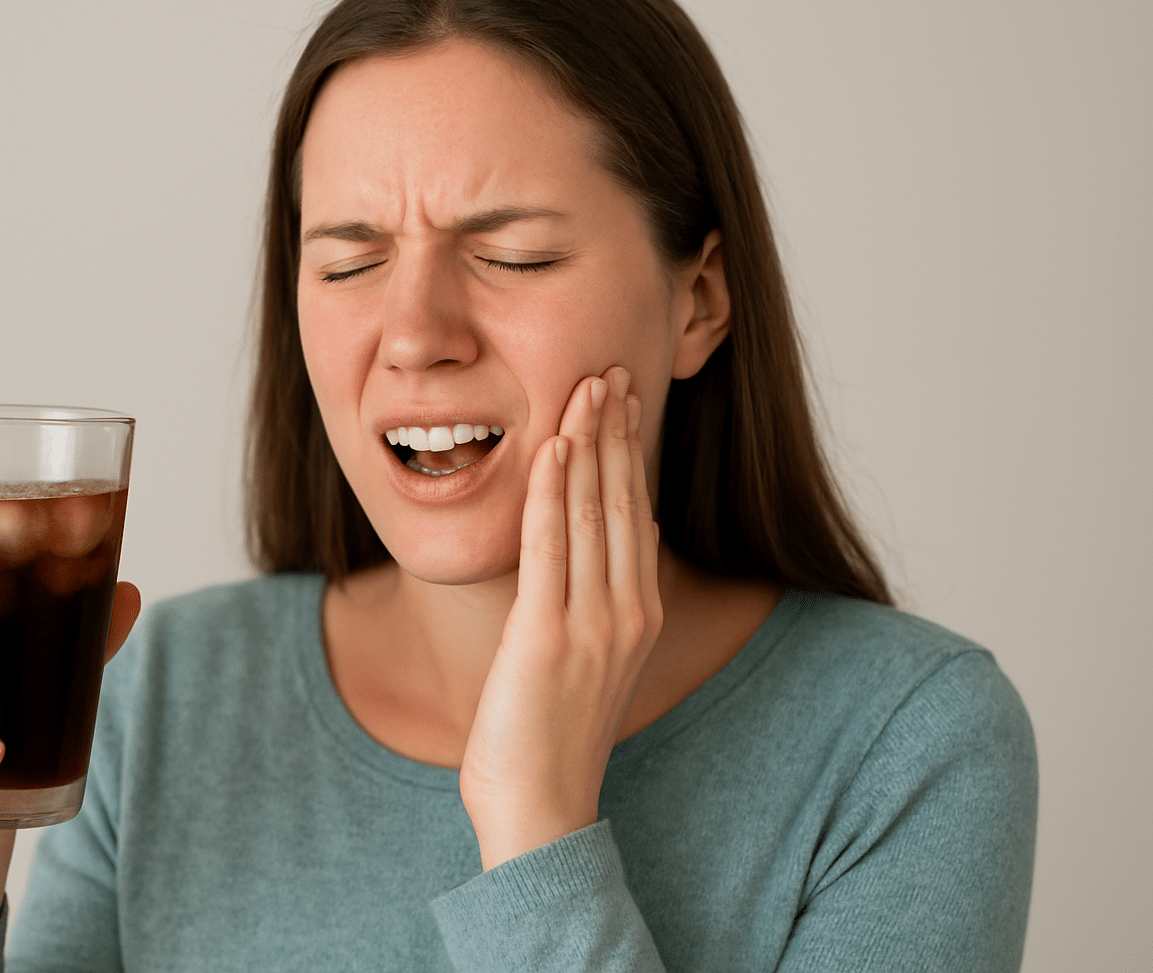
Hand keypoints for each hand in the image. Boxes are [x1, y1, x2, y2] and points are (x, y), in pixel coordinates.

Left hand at [458, 366, 662, 869]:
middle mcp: (626, 612)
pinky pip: (551, 546)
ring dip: (590, 441)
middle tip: (610, 369)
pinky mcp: (547, 634)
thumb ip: (602, 600)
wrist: (540, 807)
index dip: (630, 452)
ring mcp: (592, 623)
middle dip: (616, 430)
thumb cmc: (550, 738)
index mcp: (636, 615)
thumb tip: (618, 540)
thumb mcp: (589, 660)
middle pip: (623, 500)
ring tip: (587, 385)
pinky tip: (555, 446)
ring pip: (593, 511)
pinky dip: (553, 490)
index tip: (624, 400)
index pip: (635, 513)